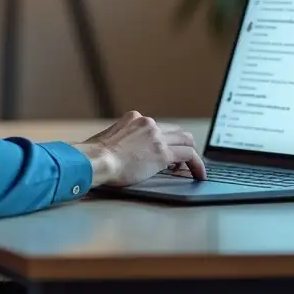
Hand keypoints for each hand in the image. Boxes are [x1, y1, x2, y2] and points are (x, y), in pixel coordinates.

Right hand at [74, 111, 206, 186]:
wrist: (96, 160)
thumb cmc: (94, 156)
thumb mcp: (108, 139)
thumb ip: (121, 141)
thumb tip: (123, 152)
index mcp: (134, 118)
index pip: (157, 127)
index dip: (164, 141)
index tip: (163, 151)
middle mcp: (148, 123)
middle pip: (175, 131)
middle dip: (181, 144)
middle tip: (181, 160)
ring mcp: (157, 137)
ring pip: (186, 140)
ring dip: (191, 154)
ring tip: (194, 168)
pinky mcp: (163, 153)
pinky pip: (189, 155)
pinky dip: (197, 164)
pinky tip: (199, 175)